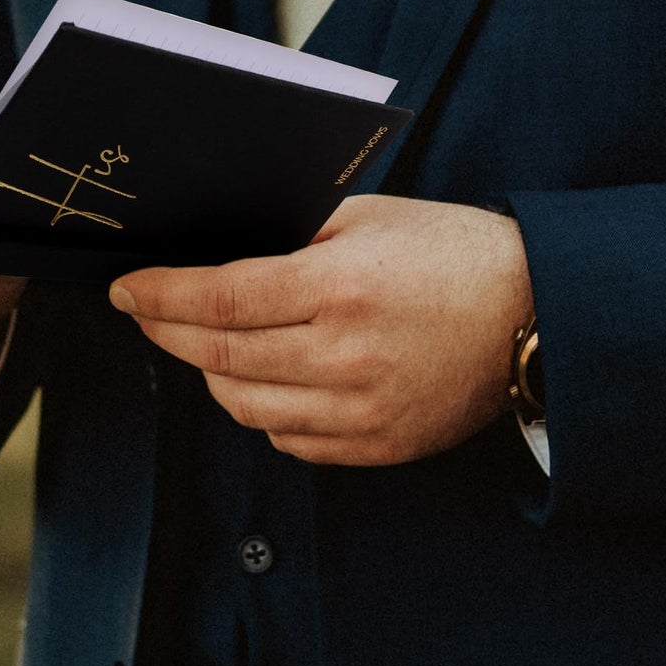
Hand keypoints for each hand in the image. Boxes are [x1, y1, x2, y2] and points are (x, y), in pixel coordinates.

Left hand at [109, 194, 533, 464]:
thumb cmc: (455, 252)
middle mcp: (346, 356)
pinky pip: (291, 441)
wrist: (537, 311)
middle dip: (169, 336)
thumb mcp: (371, 218)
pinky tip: (267, 381)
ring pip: (246, 408)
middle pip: (220, 359)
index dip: (160, 296)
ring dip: (212, 377)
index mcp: (340, 287)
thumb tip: (220, 252)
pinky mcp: (380, 447)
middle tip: (148, 316)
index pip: (218, 299)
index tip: (128, 289)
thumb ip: (294, 235)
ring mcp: (363, 411)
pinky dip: (264, 411)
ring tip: (209, 347)